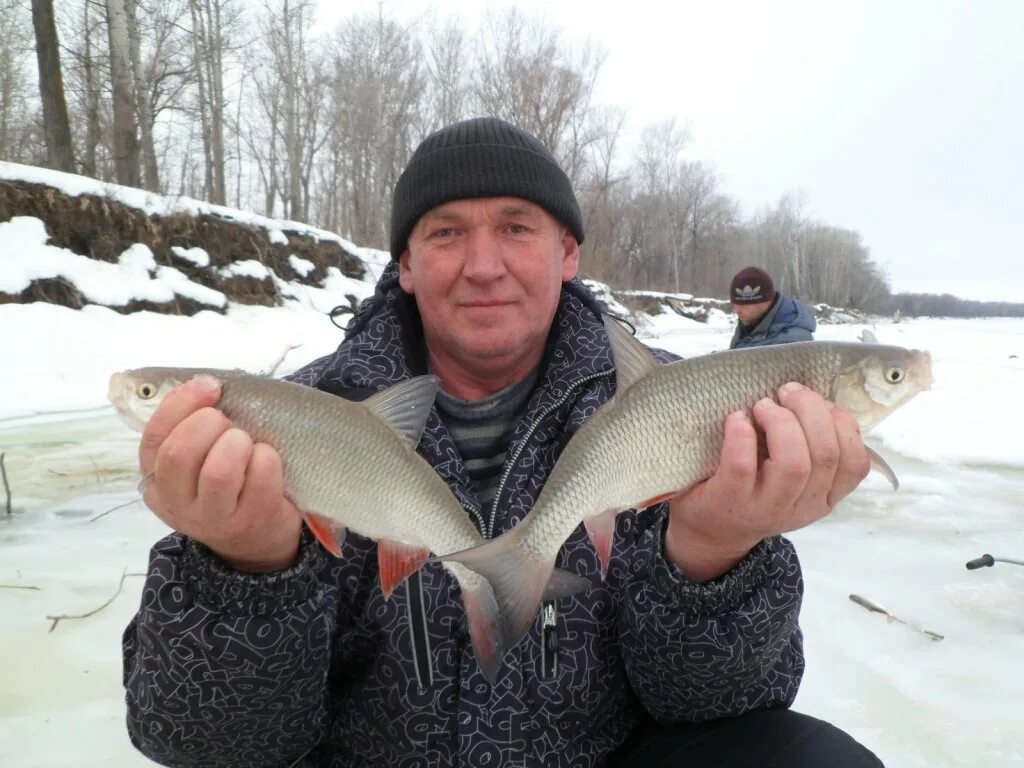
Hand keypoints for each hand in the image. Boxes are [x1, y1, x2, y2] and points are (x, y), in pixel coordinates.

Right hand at [138, 375, 301, 572]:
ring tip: (246, 442)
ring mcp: (214, 518)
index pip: (154, 437)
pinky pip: (260, 480)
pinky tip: (268, 458)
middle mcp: (178, 503)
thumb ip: (192, 425)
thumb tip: (206, 385)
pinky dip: (267, 458)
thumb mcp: (198, 458)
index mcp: (157, 480)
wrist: (259, 535)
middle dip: (208, 424)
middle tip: (228, 423)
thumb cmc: (229, 481)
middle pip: (179, 454)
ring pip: (218, 472)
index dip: (181, 404)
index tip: (210, 386)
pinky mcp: (251, 522)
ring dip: (237, 443)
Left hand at [664, 382, 870, 581]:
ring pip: (793, 463)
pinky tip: (736, 419)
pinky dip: (741, 434)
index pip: (855, 464)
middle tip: (787, 392)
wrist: (709, 532)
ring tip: (763, 405)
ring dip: (781, 422)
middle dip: (810, 410)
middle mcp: (801, 507)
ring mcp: (765, 508)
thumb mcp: (793, 480)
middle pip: (826, 454)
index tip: (820, 403)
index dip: (843, 423)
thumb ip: (811, 450)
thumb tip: (817, 401)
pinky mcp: (729, 501)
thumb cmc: (753, 491)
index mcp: (823, 498)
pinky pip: (743, 464)